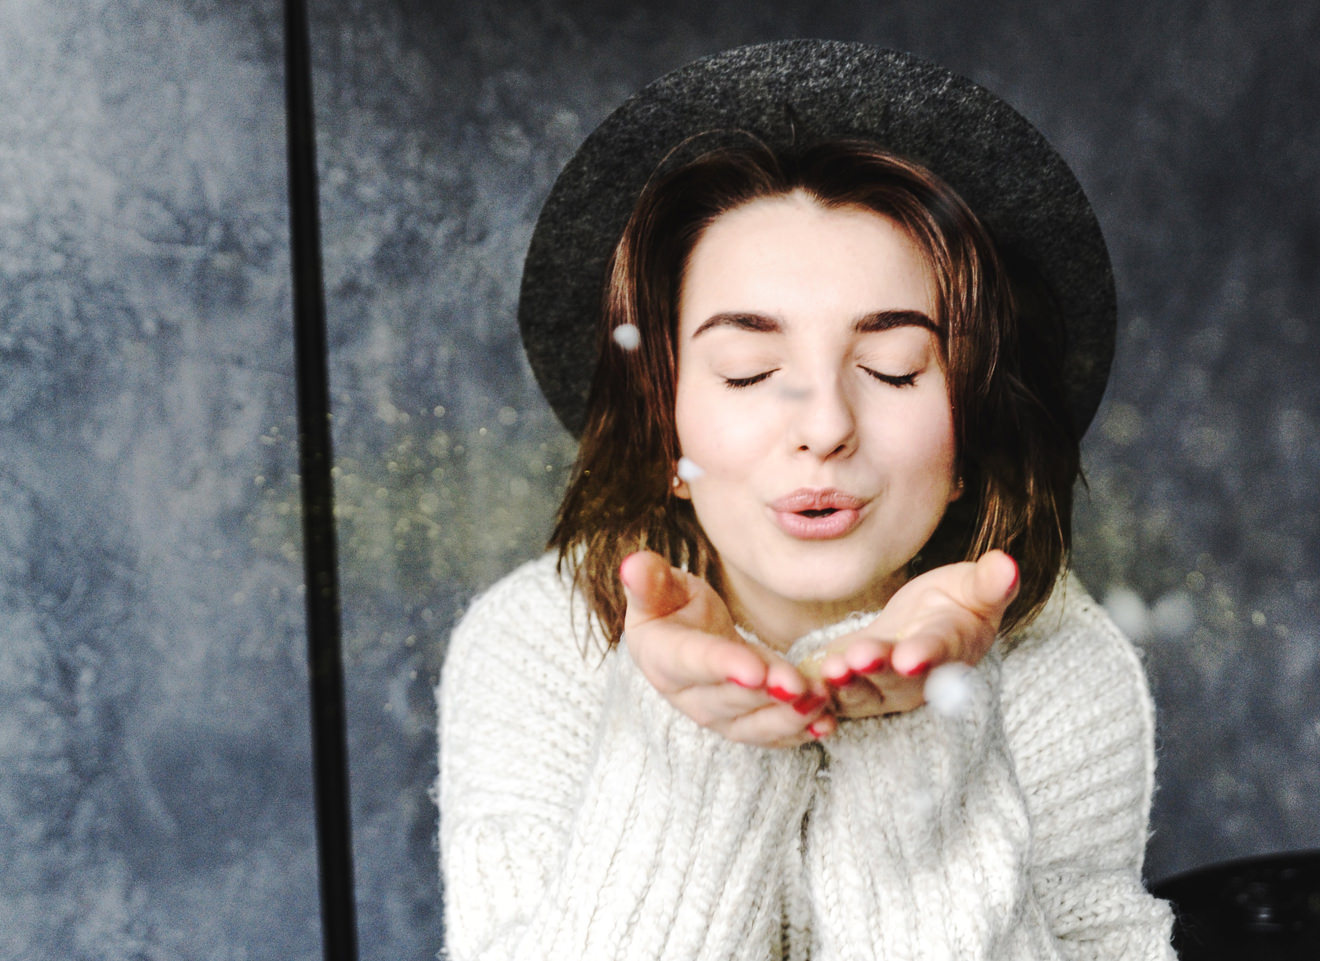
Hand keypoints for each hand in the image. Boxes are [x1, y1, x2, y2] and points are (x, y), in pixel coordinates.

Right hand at [620, 551, 834, 746]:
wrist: (683, 635)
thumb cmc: (669, 606)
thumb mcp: (657, 587)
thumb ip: (649, 580)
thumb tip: (632, 565)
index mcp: (663, 657)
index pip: (694, 663)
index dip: (724, 666)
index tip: (754, 668)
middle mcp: (687, 695)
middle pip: (728, 700)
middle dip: (765, 695)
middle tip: (800, 685)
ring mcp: (717, 715)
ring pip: (752, 725)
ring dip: (787, 718)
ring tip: (819, 701)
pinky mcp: (745, 723)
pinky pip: (771, 735)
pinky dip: (799, 734)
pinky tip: (827, 723)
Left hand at [798, 551, 1018, 718]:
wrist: (924, 626)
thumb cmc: (954, 604)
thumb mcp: (973, 587)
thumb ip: (988, 583)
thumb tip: (1009, 565)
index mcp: (950, 647)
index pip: (940, 651)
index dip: (926, 653)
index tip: (912, 654)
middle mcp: (918, 677)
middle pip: (896, 676)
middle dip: (877, 669)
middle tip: (857, 658)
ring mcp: (883, 688)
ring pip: (862, 690)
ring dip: (844, 683)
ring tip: (828, 667)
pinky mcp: (852, 690)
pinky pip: (833, 697)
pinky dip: (817, 695)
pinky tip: (797, 688)